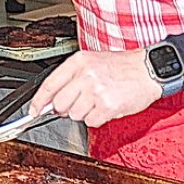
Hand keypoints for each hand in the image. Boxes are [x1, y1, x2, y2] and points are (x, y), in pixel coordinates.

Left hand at [30, 49, 161, 128]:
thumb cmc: (123, 67)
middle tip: (81, 103)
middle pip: (60, 104)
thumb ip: (71, 78)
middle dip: (67, 109)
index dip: (39, 101)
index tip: (34, 111)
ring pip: (75, 115)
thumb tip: (53, 100)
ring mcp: (96, 91)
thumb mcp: (93, 62)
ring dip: (85, 113)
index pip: (50, 84)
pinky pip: (91, 122)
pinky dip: (98, 118)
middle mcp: (85, 75)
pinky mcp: (107, 106)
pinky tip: (108, 106)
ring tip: (99, 101)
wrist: (149, 69)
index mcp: (79, 61)